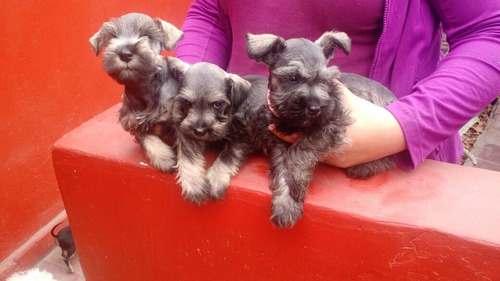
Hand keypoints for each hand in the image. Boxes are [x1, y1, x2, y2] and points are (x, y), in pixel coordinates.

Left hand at [268, 80, 406, 167]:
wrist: (390, 134)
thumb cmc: (366, 114)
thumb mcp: (345, 97)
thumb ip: (330, 87)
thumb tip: (317, 73)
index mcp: (325, 136)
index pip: (295, 137)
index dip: (281, 131)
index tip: (269, 124)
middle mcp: (327, 152)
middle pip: (301, 147)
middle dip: (290, 137)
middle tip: (277, 127)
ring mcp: (334, 161)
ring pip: (312, 153)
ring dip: (304, 144)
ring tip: (293, 132)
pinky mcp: (342, 165)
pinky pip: (324, 158)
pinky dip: (318, 149)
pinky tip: (315, 140)